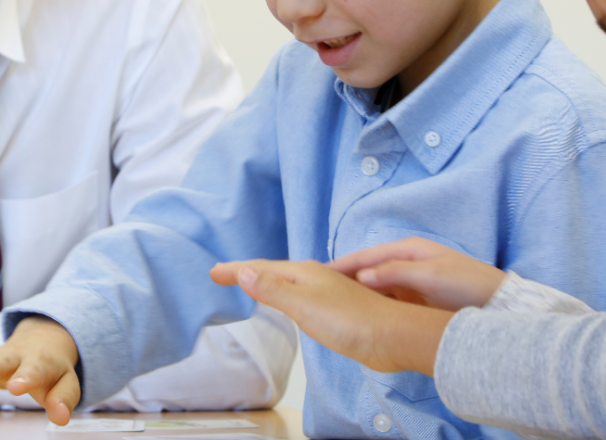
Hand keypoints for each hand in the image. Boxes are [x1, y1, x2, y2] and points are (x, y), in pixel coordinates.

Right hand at [0, 316, 78, 425]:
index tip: (17, 387)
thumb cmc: (53, 369)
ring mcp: (2, 355)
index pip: (38, 371)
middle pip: (7, 360)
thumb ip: (63, 399)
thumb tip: (62, 417)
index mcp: (44, 363)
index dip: (28, 379)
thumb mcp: (64, 383)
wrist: (45, 339)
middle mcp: (22, 356)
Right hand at [211, 258, 450, 374]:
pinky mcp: (336, 311)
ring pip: (288, 283)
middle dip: (248, 272)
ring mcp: (327, 293)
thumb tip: (246, 271)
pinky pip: (300, 298)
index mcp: (306, 273)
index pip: (262, 268)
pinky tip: (289, 305)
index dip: (237, 270)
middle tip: (223, 274)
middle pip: (274, 272)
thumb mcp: (305, 305)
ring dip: (266, 283)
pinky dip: (284, 297)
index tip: (213, 271)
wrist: (391, 337)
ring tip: (250, 284)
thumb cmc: (351, 321)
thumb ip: (275, 289)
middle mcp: (316, 278)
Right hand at [328, 236, 505, 310]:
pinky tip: (360, 315)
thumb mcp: (431, 276)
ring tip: (333, 306)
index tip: (318, 273)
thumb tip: (362, 276)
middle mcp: (406, 262)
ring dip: (357, 294)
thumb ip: (396, 273)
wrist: (497, 304)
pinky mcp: (417, 300)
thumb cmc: (467, 284)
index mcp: (408, 250)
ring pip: (376, 287)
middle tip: (317, 292)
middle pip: (367, 271)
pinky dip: (372, 305)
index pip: (366, 256)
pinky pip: (387, 300)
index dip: (342, 264)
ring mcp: (411, 282)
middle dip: (344, 280)